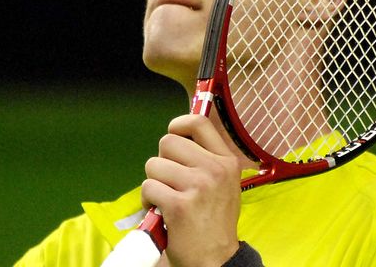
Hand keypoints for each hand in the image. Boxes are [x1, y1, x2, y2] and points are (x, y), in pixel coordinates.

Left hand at [142, 115, 241, 266]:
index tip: (174, 134)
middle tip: (170, 181)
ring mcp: (198, 187)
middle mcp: (214, 170)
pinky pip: (148, 187)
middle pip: (167, 142)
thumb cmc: (213, 221)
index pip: (199, 122)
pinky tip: (161, 212)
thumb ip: (205, 158)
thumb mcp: (223, 183)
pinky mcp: (179, 205)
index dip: (178, 124)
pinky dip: (148, 201)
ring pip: (153, 165)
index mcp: (226, 161)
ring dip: (153, 183)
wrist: (215, 260)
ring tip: (166, 199)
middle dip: (161, 161)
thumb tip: (178, 132)